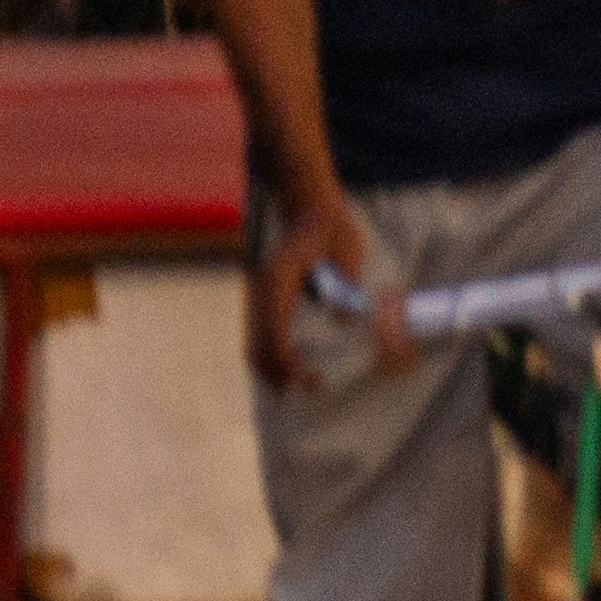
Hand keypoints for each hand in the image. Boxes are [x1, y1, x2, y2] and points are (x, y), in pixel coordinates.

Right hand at [249, 181, 381, 391]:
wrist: (310, 209)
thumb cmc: (333, 232)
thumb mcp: (348, 255)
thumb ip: (346, 286)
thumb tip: (342, 320)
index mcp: (280, 277)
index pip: (275, 326)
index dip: (285, 357)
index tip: (302, 378)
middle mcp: (262, 287)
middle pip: (257, 340)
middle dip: (275, 372)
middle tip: (300, 391)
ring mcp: (260, 293)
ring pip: (252, 340)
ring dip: (268, 368)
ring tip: (288, 389)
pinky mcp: (264, 298)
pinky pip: (257, 333)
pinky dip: (266, 355)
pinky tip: (281, 369)